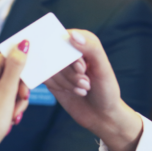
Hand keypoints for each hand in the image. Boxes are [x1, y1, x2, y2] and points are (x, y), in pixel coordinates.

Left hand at [0, 42, 30, 150]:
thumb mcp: (7, 92)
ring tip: (12, 115)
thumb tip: (23, 44)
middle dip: (18, 90)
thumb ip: (17, 66)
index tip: (24, 92)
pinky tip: (7, 116)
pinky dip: (5, 102)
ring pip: (4, 83)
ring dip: (13, 99)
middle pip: (8, 72)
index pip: (10, 59)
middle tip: (19, 105)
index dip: (21, 75)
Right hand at [45, 30, 142, 150]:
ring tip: (83, 89)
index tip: (82, 69)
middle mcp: (70, 51)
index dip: (71, 55)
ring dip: (67, 81)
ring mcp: (59, 65)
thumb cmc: (107, 90)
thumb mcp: (103, 69)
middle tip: (86, 83)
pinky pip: (44, 77)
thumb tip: (72, 35)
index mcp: (85, 41)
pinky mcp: (51, 78)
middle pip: (56, 53)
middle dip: (70, 72)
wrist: (102, 115)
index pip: (66, 37)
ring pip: (49, 66)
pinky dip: (59, 86)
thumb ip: (91, 49)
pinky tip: (73, 92)